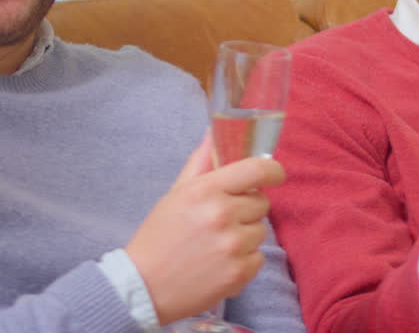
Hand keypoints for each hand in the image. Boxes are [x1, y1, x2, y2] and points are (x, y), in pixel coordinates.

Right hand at [125, 134, 285, 324]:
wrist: (143, 286)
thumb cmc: (159, 236)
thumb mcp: (176, 193)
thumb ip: (200, 162)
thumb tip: (213, 132)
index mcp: (206, 190)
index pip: (257, 170)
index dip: (273, 171)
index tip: (274, 175)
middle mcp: (222, 215)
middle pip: (261, 202)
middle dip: (247, 208)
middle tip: (221, 220)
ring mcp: (232, 246)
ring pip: (261, 231)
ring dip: (245, 236)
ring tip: (216, 244)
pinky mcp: (239, 273)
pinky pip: (259, 258)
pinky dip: (244, 261)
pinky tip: (219, 263)